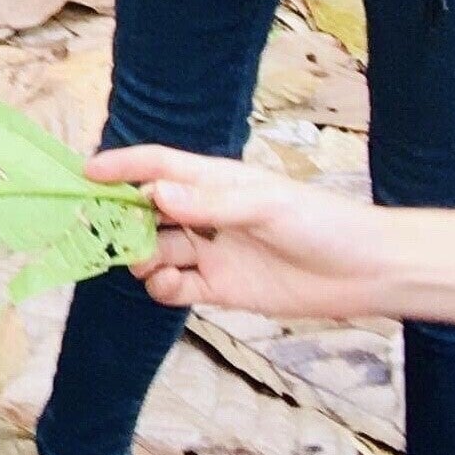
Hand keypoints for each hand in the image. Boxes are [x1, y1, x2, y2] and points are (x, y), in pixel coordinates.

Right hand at [84, 147, 399, 317]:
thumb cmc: (325, 224)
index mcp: (217, 183)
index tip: (85, 173)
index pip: (159, 166)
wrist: (369, 273)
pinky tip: (168, 285)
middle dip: (121, 219)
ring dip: (141, 256)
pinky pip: (174, 286)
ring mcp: (212, 252)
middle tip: (102, 230)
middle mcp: (208, 215)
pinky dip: (161, 286)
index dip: (122, 166)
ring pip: (155, 250)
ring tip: (146, 263)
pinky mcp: (219, 287)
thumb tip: (155, 193)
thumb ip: (211, 203)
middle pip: (147, 211)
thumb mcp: (268, 206)